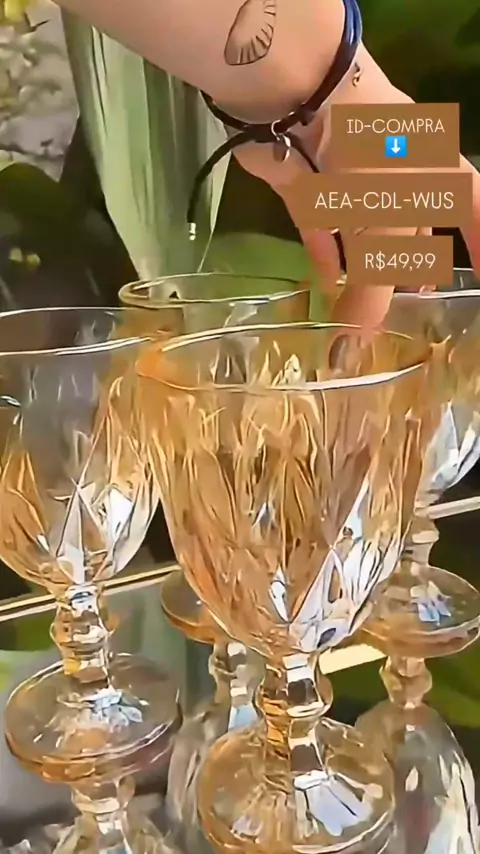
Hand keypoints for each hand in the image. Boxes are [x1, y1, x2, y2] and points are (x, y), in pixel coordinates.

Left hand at [234, 45, 479, 326]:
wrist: (296, 103)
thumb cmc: (365, 160)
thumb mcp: (384, 227)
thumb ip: (371, 293)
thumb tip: (350, 354)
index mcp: (434, 171)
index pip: (471, 206)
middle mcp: (397, 174)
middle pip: (414, 224)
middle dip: (413, 262)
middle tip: (414, 300)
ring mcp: (351, 179)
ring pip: (366, 229)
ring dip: (366, 265)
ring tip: (369, 303)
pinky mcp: (310, 186)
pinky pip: (322, 228)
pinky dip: (325, 256)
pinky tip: (327, 285)